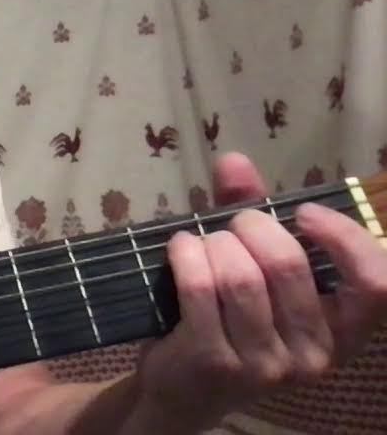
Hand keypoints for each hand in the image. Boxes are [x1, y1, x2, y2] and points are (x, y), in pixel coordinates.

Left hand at [132, 151, 386, 430]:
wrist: (181, 385)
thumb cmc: (228, 317)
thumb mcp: (250, 262)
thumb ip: (251, 210)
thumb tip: (234, 161)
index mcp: (342, 331)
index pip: (376, 284)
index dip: (344, 238)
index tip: (303, 212)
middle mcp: (315, 355)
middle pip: (288, 265)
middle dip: (251, 226)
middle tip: (233, 223)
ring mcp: (267, 365)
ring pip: (240, 277)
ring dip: (213, 243)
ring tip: (201, 241)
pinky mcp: (217, 364)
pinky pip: (201, 289)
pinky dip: (186, 256)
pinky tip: (179, 249)